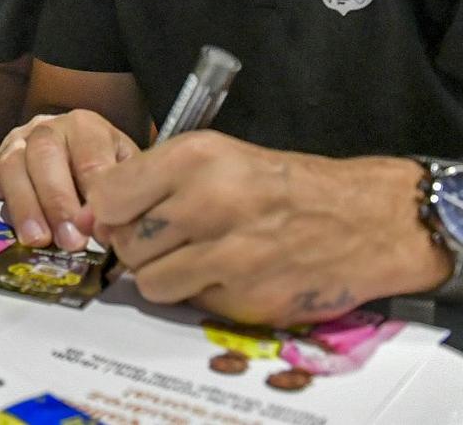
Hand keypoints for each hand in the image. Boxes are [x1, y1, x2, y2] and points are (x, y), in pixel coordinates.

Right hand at [0, 109, 138, 247]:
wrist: (84, 157)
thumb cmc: (108, 174)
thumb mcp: (126, 177)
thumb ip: (121, 197)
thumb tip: (108, 230)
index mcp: (84, 126)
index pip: (89, 154)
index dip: (95, 192)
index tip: (102, 228)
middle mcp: (46, 128)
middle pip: (44, 156)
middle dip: (58, 201)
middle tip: (71, 242)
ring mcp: (14, 145)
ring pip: (10, 165)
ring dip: (23, 205)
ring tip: (36, 241)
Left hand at [82, 134, 446, 325]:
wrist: (365, 220)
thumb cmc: (284, 186)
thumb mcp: (217, 157)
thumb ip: (154, 181)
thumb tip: (97, 215)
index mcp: (195, 158)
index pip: (108, 196)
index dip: (110, 212)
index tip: (124, 215)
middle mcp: (208, 202)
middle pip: (126, 243)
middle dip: (139, 246)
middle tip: (168, 238)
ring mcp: (229, 254)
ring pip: (150, 282)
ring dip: (166, 276)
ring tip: (197, 258)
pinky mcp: (247, 297)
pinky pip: (192, 305)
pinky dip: (203, 295)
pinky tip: (230, 274)